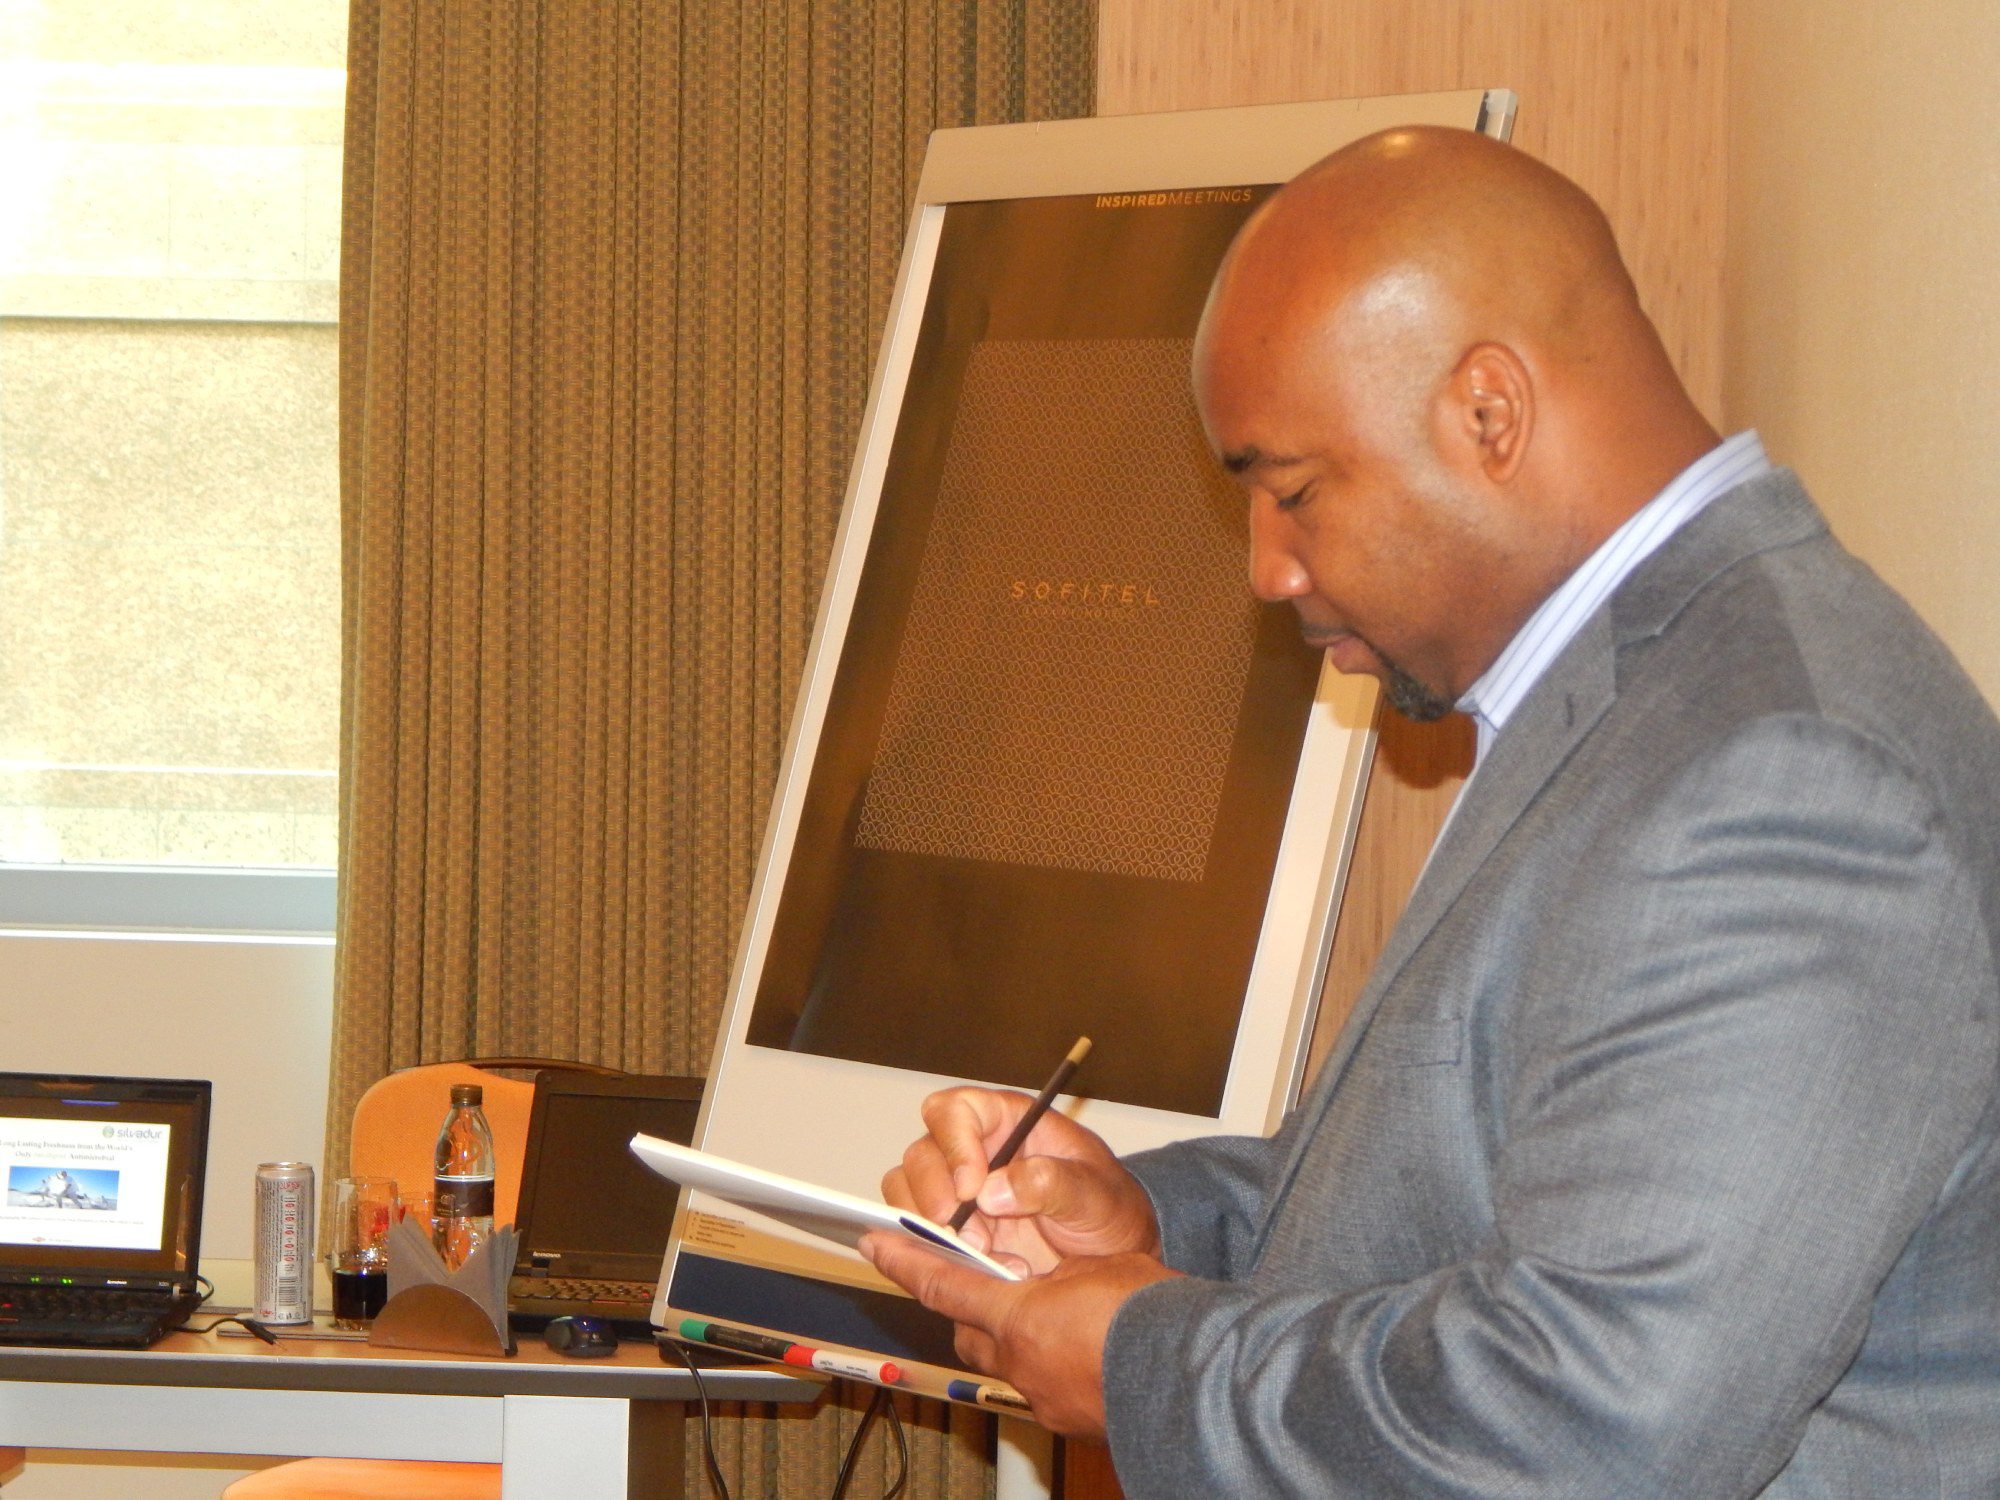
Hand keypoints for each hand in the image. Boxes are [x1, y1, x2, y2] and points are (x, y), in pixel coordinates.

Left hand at [862, 1230, 1177, 1437]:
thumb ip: (1059, 1274)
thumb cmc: (1151, 1317)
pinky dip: (1049, 1366)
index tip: (873, 1243)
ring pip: (1006, 1363)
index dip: (904, 1261)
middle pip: (968, 1332)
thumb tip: (1052, 1285)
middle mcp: (1020, 1364)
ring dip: (1012, 1339)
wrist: (1194, 1380)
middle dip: (966, 1308)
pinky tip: (1080, 1353)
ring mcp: (1043, 1399)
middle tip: (978, 1284)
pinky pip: (1041, 1387)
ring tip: (1045, 1318)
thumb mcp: (1099, 1267)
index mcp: (1019, 1318)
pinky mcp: (1068, 1420)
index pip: (943, 1284)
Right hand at [882, 1087, 1159, 1275]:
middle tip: (964, 1235)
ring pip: (905, 1193)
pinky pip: (912, 1234)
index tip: (971, 1188)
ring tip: (981, 1256)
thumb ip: (1052, 1183)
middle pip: (921, 1154)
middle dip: (934, 1196)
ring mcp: (954, 1190)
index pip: (955, 1110)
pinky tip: (974, 1270)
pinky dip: (930, 1255)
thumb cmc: (1108, 1209)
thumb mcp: (1095, 1194)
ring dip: (929, 1229)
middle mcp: (971, 1150)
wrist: (1110, 1258)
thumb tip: (993, 1190)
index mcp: (1006, 1121)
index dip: (954, 1144)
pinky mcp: (948, 1230)